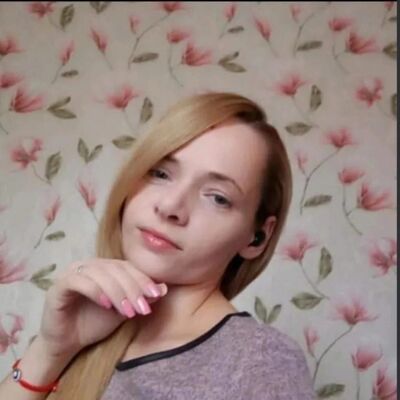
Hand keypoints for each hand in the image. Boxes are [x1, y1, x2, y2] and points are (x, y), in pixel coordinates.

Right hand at [37, 258, 167, 358]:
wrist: (68, 343)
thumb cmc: (95, 323)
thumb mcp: (124, 311)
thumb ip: (140, 298)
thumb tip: (163, 288)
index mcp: (105, 267)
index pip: (127, 266)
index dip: (143, 279)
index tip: (157, 295)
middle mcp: (89, 265)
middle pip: (116, 268)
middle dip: (133, 288)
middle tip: (143, 308)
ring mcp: (72, 272)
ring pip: (100, 273)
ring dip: (118, 292)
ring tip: (128, 311)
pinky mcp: (58, 285)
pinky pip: (79, 281)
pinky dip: (96, 291)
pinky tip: (107, 305)